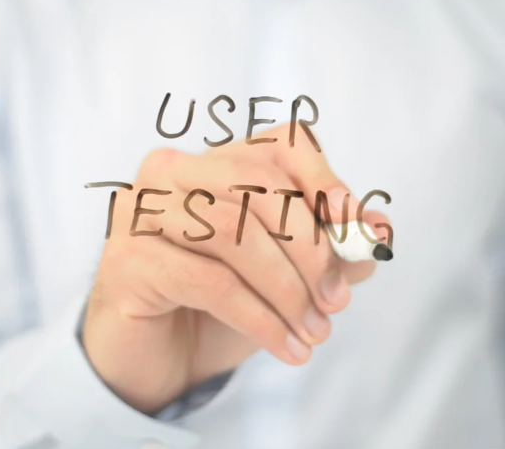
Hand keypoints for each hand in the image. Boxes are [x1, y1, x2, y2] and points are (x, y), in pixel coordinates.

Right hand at [82, 123, 389, 412]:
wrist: (158, 361)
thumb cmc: (220, 306)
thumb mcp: (287, 276)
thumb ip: (331, 249)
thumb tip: (378, 229)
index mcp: (214, 162)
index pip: (278, 144)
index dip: (322, 178)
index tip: (353, 228)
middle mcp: (171, 172)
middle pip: (256, 185)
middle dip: (309, 246)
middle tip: (338, 299)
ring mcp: (141, 211)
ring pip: (231, 230)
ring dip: (286, 288)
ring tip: (314, 330)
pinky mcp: (126, 259)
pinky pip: (209, 281)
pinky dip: (260, 318)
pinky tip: (286, 347)